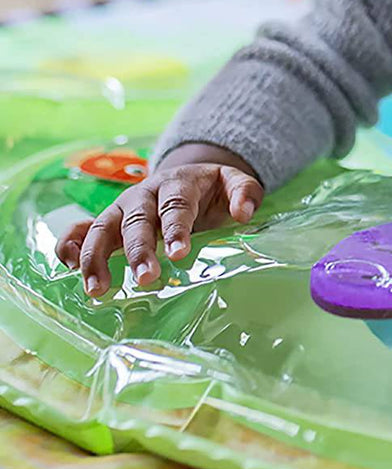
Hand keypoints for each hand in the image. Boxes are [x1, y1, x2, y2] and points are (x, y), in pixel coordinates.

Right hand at [55, 152, 263, 297]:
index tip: (178, 254)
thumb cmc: (211, 189)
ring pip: (102, 228)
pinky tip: (69, 268)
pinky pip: (80, 230)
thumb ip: (245, 192)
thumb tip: (243, 213)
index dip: (175, 229)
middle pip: (136, 219)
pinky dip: (69, 245)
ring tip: (98, 290)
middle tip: (146, 278)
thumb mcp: (234, 183)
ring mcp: (121, 208)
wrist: (187, 178)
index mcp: (177, 184)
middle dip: (138, 249)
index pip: (175, 206)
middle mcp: (143, 195)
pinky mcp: (107, 222)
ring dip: (96, 257)